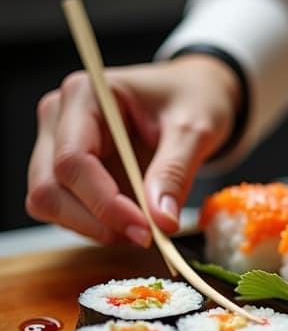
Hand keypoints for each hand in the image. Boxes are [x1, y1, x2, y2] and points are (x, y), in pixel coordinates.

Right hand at [26, 54, 240, 246]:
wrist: (194, 94)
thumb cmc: (194, 100)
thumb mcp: (194, 131)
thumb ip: (175, 173)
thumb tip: (162, 221)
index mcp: (85, 95)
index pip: (73, 160)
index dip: (105, 203)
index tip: (145, 230)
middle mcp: (59, 118)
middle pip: (49, 187)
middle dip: (95, 222)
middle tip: (145, 237)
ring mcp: (57, 144)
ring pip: (50, 204)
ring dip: (93, 228)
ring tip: (143, 229)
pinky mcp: (67, 170)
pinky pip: (65, 210)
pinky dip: (96, 225)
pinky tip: (131, 221)